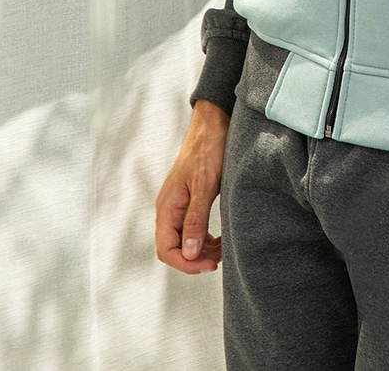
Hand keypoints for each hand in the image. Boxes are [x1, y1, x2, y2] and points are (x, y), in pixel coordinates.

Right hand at [155, 98, 230, 273]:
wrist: (214, 123)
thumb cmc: (208, 150)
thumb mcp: (205, 185)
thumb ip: (196, 219)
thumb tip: (189, 252)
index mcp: (167, 206)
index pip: (166, 250)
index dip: (186, 263)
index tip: (210, 265)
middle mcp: (169, 208)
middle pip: (173, 248)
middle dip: (194, 259)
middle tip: (219, 259)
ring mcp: (179, 204)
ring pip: (184, 240)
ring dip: (201, 250)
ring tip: (222, 248)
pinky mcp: (190, 200)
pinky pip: (192, 228)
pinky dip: (205, 238)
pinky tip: (219, 238)